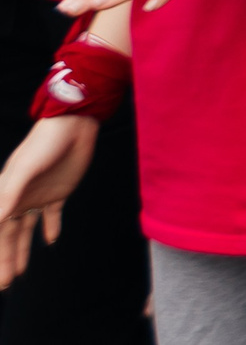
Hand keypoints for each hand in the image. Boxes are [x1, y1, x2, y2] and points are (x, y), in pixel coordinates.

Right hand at [0, 117, 97, 287]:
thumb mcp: (25, 170)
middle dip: (6, 259)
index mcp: (7, 195)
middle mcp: (19, 198)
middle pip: (10, 236)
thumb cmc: (45, 144)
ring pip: (26, 230)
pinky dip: (50, 229)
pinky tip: (50, 241)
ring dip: (23, 250)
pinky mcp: (59, 193)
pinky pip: (52, 216)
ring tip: (19, 273)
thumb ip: (9, 195)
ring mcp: (38, 196)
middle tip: (4, 285)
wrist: (74, 126)